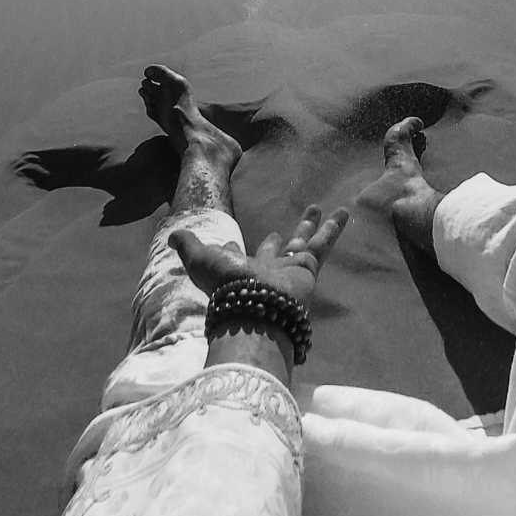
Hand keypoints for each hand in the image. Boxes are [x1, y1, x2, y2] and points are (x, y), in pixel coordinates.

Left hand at [170, 203, 349, 306]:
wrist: (255, 309)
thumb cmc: (226, 285)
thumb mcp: (201, 260)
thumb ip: (189, 246)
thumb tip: (171, 234)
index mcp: (238, 271)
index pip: (236, 256)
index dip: (232, 247)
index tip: (230, 240)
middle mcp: (264, 270)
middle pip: (273, 251)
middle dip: (276, 240)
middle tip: (276, 230)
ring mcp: (288, 269)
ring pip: (302, 242)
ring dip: (310, 225)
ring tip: (317, 206)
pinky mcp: (307, 268)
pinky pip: (323, 243)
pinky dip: (333, 228)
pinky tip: (344, 211)